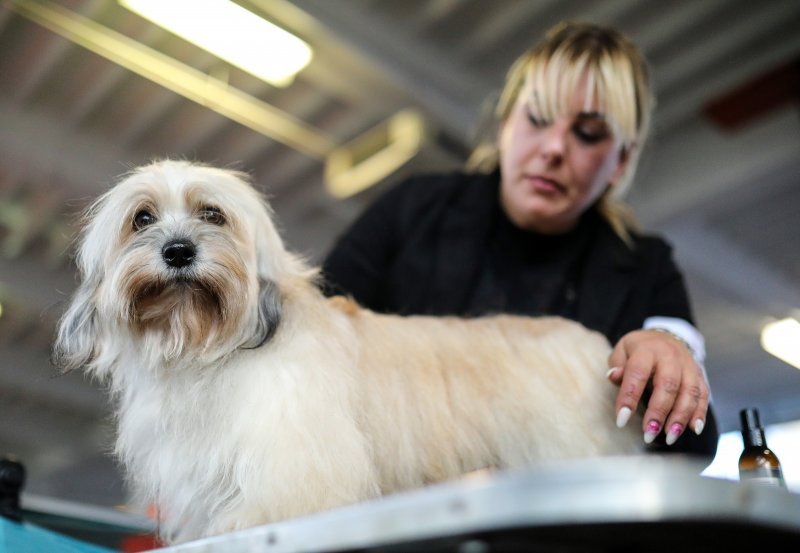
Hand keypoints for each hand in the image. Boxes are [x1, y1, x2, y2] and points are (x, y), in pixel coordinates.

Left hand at [606, 329, 708, 444]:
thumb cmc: (638, 350)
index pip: (637, 373)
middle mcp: (670, 356)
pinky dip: (700, 413)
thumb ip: (617, 365)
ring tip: (670, 437)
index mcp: (647, 350)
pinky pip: (703, 395)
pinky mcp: (699, 375)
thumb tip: (613, 376)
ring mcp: (688, 366)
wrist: (665, 336)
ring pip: (689, 392)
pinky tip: (693, 429)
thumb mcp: (622, 351)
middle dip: (659, 412)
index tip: (621, 419)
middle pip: (668, 385)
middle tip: (649, 433)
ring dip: (680, 417)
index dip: (629, 397)